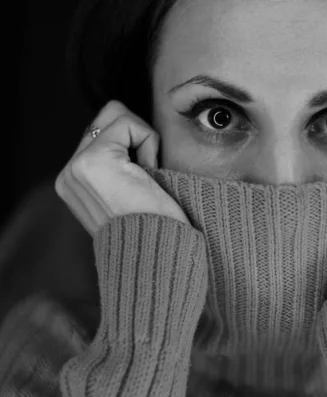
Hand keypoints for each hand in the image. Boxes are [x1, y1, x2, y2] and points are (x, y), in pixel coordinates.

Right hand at [55, 100, 188, 235]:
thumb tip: (129, 130)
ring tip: (146, 177)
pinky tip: (148, 175)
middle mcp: (68, 173)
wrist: (158, 254)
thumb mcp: (128, 192)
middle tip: (146, 175)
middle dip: (137, 136)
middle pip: (109, 115)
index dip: (135, 145)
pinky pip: (129, 124)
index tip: (142, 182)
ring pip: (119, 114)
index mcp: (74, 181)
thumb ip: (117, 164)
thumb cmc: (157, 225)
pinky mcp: (92, 161)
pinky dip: (149, 144)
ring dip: (143, 140)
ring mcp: (76, 167)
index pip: (103, 131)